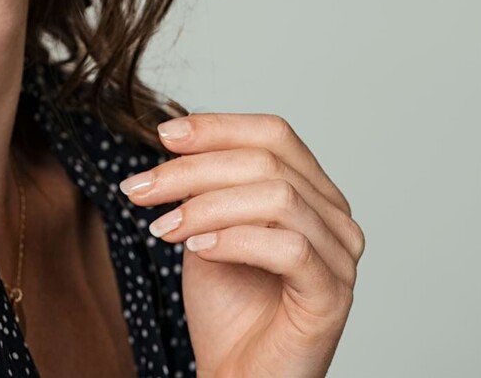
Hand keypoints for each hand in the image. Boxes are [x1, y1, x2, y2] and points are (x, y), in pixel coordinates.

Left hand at [116, 112, 363, 377]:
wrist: (236, 373)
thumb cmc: (227, 306)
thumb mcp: (206, 229)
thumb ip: (204, 187)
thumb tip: (176, 140)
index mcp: (312, 194)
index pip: (275, 134)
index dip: (217, 127)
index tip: (163, 134)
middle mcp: (336, 220)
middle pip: (268, 162)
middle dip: (191, 170)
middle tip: (139, 190)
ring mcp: (340, 258)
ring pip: (278, 198)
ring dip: (206, 206)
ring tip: (163, 228)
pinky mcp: (332, 296)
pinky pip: (290, 248)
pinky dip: (235, 240)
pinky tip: (197, 249)